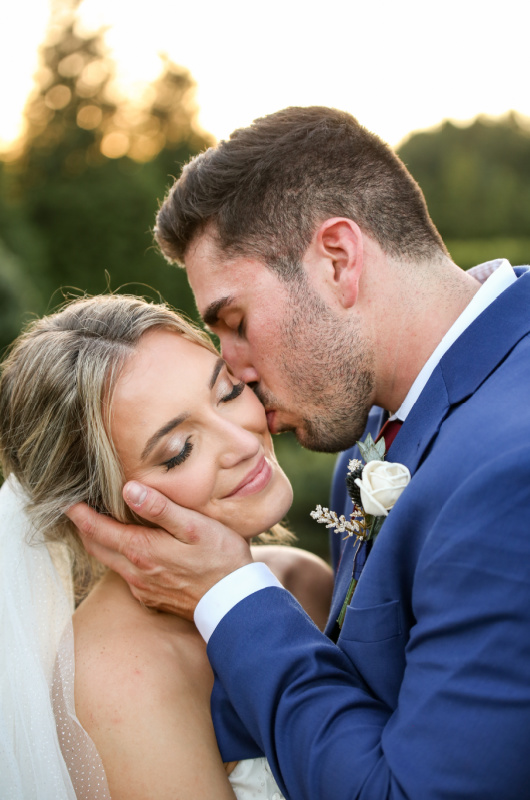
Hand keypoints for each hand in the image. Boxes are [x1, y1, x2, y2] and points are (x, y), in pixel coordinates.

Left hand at [66, 481, 252, 618]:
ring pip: (112, 563)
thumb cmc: (221, 559)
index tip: (67, 501)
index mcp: (143, 551)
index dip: (81, 515)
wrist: (237, 604)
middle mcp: (136, 573)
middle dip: (85, 529)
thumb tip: (129, 489)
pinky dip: (121, 559)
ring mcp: (144, 588)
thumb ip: (161, 509)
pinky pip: (128, 576)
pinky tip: (131, 551)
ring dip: (102, 544)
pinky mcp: (154, 598)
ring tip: (99, 526)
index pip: (99, 530)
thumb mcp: (194, 527)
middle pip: (98, 549)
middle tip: (77, 511)